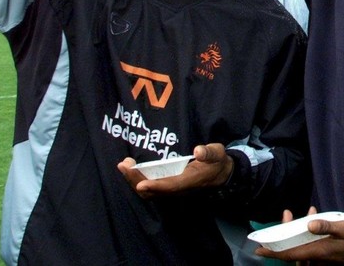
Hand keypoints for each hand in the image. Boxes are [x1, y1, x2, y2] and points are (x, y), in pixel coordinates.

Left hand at [117, 144, 233, 198]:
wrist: (220, 174)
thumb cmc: (216, 161)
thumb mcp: (217, 153)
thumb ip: (209, 153)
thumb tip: (198, 151)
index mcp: (190, 180)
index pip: (171, 186)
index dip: (156, 186)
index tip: (140, 184)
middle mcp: (179, 189)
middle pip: (154, 191)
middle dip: (136, 180)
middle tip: (124, 165)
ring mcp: (172, 190)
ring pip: (149, 192)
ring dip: (134, 180)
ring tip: (124, 165)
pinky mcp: (168, 187)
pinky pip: (150, 188)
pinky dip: (138, 180)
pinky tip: (131, 169)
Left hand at [255, 216, 343, 264]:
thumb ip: (328, 226)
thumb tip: (309, 222)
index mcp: (320, 252)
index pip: (290, 254)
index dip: (273, 251)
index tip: (259, 249)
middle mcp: (319, 258)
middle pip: (294, 250)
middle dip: (285, 234)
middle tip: (286, 216)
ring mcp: (324, 258)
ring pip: (303, 247)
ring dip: (297, 232)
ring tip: (301, 214)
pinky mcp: (329, 255)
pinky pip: (312, 246)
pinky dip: (309, 233)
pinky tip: (316, 218)